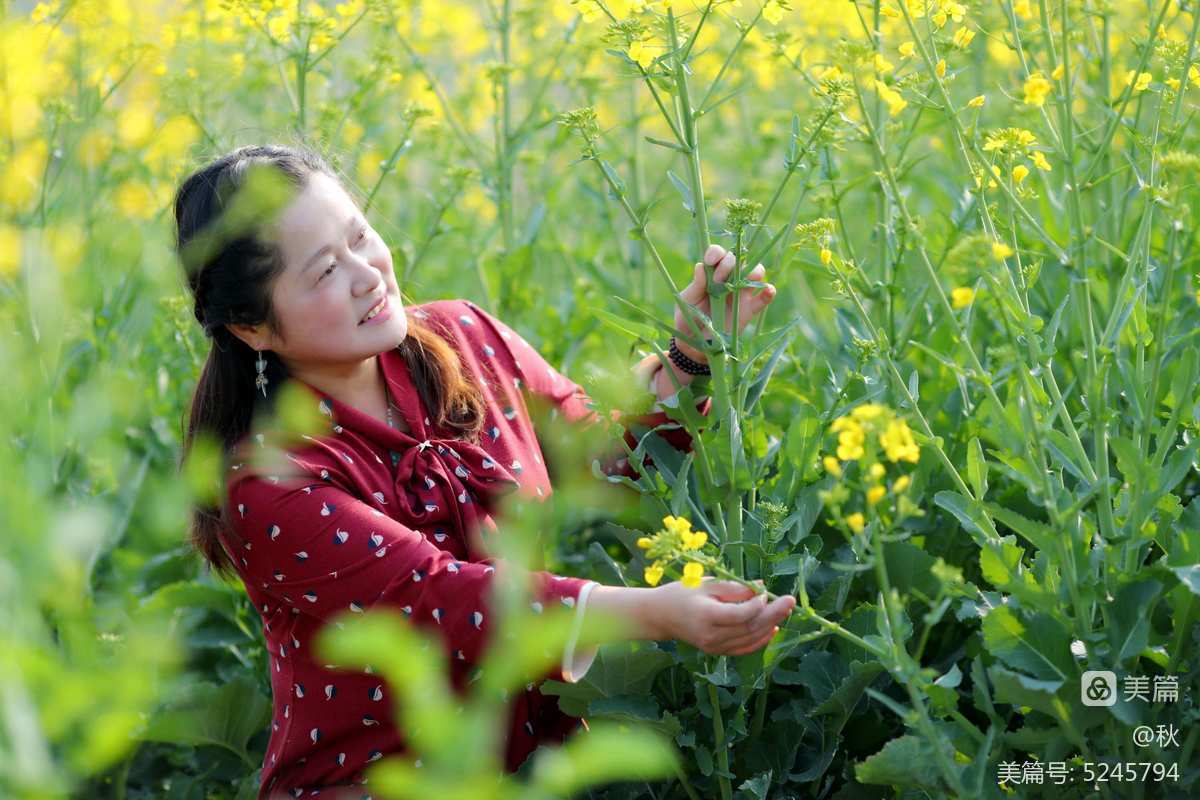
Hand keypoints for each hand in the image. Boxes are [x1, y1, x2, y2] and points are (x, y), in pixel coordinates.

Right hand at [650, 578, 795, 655]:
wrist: (660, 615)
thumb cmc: (682, 593)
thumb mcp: (706, 584)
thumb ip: (733, 588)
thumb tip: (760, 588)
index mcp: (706, 616)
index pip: (740, 615)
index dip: (757, 604)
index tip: (765, 592)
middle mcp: (711, 636)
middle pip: (749, 628)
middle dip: (773, 615)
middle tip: (790, 602)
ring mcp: (714, 647)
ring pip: (750, 639)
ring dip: (770, 626)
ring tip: (785, 611)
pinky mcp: (717, 652)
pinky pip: (744, 648)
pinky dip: (760, 640)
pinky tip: (773, 629)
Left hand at [674, 244, 777, 362]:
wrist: (694, 343)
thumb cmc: (688, 318)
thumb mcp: (687, 301)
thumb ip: (695, 285)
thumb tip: (701, 266)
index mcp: (711, 273)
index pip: (719, 253)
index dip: (716, 253)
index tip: (710, 261)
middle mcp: (728, 279)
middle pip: (738, 259)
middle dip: (728, 265)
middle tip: (717, 281)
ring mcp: (741, 293)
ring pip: (756, 272)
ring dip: (751, 272)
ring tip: (738, 285)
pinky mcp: (749, 309)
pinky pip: (764, 298)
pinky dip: (769, 291)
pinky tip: (768, 290)